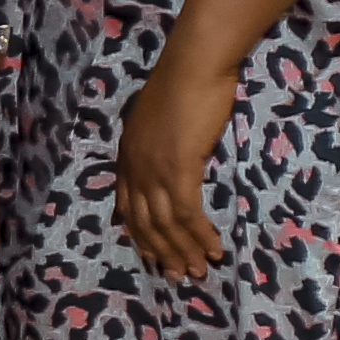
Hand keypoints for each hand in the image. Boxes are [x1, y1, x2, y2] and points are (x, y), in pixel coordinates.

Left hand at [116, 38, 246, 280]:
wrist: (194, 64)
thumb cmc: (185, 85)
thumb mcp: (163, 120)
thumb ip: (162, 142)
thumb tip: (175, 156)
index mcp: (128, 155)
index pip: (126, 206)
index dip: (140, 234)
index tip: (154, 255)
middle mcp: (133, 166)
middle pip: (143, 221)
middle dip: (162, 251)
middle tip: (180, 274)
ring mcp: (153, 169)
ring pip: (164, 223)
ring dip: (183, 250)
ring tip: (199, 270)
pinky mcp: (177, 168)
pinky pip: (186, 212)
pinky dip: (199, 234)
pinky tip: (213, 248)